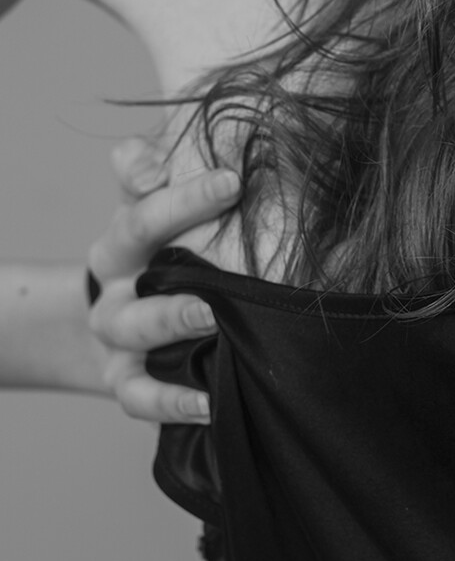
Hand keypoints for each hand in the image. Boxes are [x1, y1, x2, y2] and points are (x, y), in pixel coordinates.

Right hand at [85, 138, 239, 424]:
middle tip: (225, 267)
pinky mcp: (126, 382)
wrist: (123, 324)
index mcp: (122, 241)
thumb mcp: (154, 205)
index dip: (185, 196)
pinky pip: (141, 397)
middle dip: (174, 256)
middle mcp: (115, 288)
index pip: (143, 213)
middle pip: (132, 269)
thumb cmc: (160, 253)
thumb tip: (161, 157)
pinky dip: (172, 403)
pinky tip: (210, 403)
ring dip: (174, 323)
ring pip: (135, 331)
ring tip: (217, 320)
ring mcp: (118, 338)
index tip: (233, 181)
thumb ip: (156, 168)